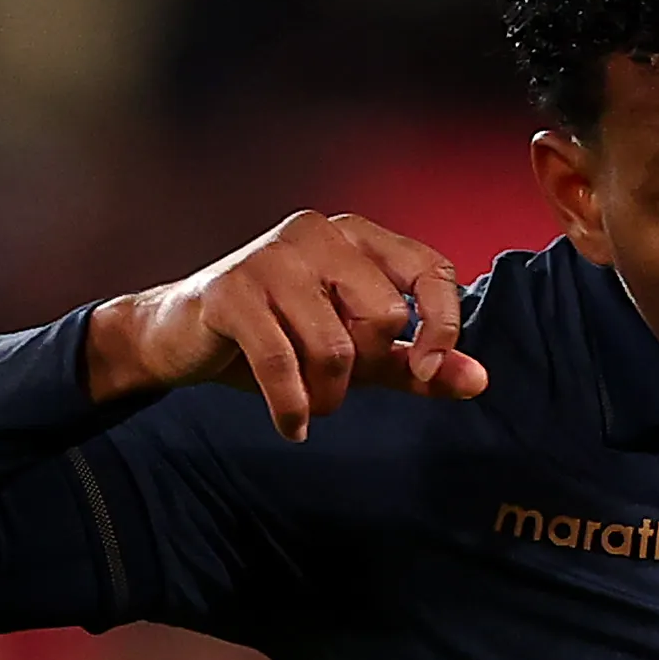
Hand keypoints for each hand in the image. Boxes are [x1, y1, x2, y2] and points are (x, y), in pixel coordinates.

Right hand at [86, 211, 492, 437]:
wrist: (180, 337)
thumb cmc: (275, 336)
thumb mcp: (355, 353)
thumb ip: (413, 363)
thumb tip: (478, 380)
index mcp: (356, 236)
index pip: (432, 270)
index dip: (443, 326)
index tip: (427, 372)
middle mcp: (318, 232)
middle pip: (384, 315)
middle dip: (365, 369)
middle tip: (335, 385)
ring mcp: (272, 257)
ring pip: (335, 346)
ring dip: (326, 395)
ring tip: (308, 404)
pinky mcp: (231, 291)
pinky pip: (283, 362)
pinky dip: (292, 407)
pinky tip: (291, 426)